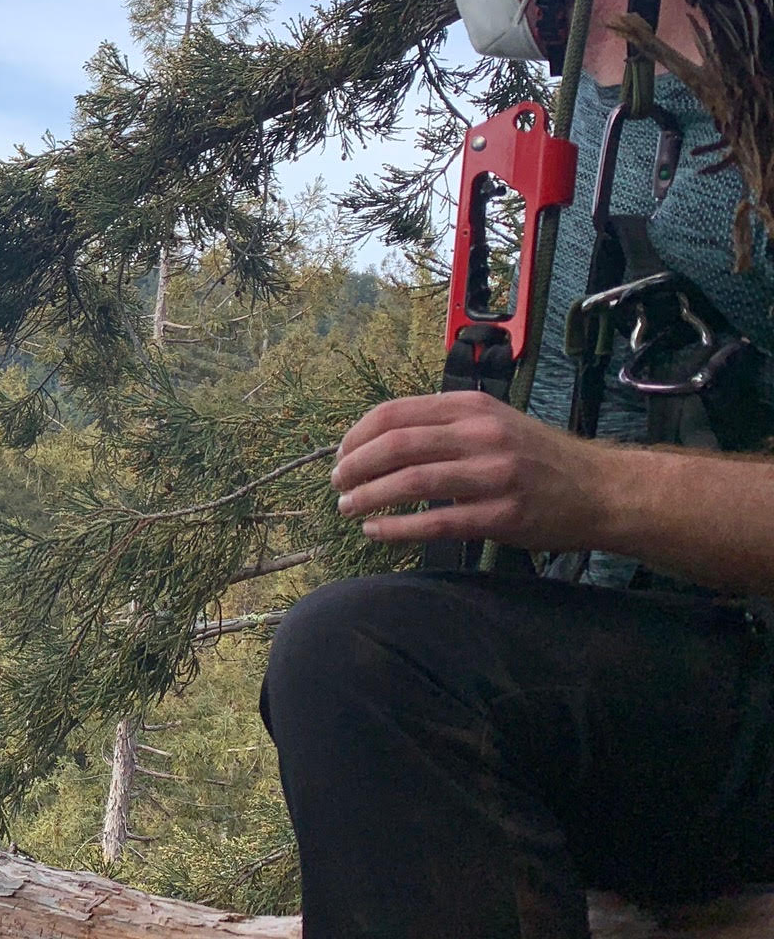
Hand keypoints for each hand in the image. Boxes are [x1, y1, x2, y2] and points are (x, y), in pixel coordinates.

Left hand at [331, 390, 615, 552]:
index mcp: (471, 407)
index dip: (357, 435)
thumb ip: (443, 424)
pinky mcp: (502, 515)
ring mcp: (493, 475)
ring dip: (368, 496)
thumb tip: (378, 439)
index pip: (395, 412)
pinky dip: (396, 528)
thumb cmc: (539, 458)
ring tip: (347, 507)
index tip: (340, 454)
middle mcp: (481, 435)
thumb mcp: (493, 422)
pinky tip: (376, 531)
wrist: (601, 490)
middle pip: (396, 445)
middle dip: (355, 465)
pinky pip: (435, 522)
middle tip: (337, 483)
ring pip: (410, 482)